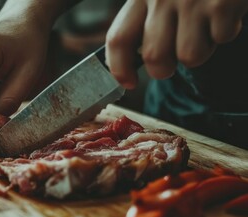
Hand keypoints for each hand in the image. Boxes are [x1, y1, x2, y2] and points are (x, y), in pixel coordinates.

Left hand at [105, 0, 247, 88]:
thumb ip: (141, 20)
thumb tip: (124, 62)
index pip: (118, 39)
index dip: (119, 68)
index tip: (127, 82)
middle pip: (153, 57)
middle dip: (163, 69)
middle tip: (173, 59)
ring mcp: (192, 0)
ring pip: (189, 57)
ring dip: (199, 50)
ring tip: (202, 28)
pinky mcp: (221, 3)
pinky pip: (221, 39)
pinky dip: (224, 31)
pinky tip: (220, 14)